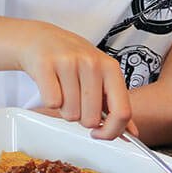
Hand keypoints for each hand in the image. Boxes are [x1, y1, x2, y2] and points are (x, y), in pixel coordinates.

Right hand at [17, 21, 132, 139]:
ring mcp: (69, 62)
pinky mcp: (45, 65)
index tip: (99, 133)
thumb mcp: (100, 75)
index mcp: (111, 68)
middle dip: (81, 118)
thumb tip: (131, 133)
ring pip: (71, 114)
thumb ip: (116, 104)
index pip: (122, 112)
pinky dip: (49, 101)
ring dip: (64, 109)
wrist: (40, 38)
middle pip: (92, 119)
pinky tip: (51, 85)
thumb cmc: (72, 59)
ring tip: (62, 90)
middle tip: (75, 100)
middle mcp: (92, 63)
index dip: (111, 132)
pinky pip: (52, 103)